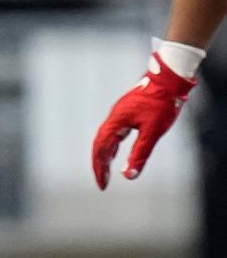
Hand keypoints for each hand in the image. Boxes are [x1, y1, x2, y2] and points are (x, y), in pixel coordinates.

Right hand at [92, 53, 194, 188]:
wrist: (167, 82)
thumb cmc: (160, 105)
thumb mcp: (152, 133)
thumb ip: (139, 154)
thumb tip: (130, 175)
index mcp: (116, 122)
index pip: (101, 149)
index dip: (99, 168)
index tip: (102, 184)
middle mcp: (114, 118)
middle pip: (100, 144)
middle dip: (100, 164)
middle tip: (102, 182)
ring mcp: (119, 115)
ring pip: (106, 139)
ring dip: (105, 156)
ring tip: (106, 171)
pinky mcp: (126, 114)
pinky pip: (113, 134)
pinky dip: (111, 147)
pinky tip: (116, 153)